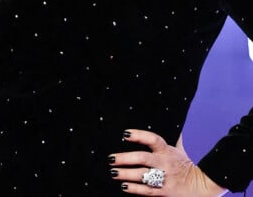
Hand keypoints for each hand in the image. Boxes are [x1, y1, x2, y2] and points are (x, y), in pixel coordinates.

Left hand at [108, 129, 226, 195]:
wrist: (203, 186)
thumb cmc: (186, 165)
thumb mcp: (180, 149)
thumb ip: (172, 138)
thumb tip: (174, 123)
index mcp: (167, 150)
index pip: (152, 139)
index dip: (139, 135)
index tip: (125, 134)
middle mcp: (165, 162)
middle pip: (143, 158)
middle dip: (125, 158)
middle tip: (111, 158)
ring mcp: (165, 178)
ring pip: (143, 175)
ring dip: (126, 173)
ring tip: (113, 172)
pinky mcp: (166, 192)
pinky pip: (148, 190)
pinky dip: (135, 188)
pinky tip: (124, 186)